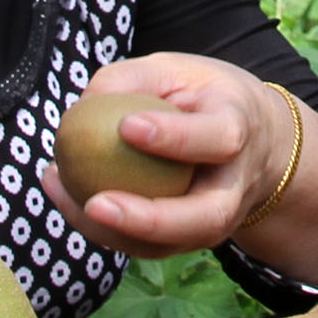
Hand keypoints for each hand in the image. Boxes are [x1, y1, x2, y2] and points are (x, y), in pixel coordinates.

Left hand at [41, 52, 291, 261]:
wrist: (256, 144)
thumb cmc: (203, 97)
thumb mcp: (175, 70)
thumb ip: (131, 79)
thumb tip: (83, 104)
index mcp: (240, 130)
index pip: (216, 139)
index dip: (175, 137)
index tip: (127, 126)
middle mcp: (235, 186)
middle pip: (206, 217)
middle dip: (150, 219)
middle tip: (96, 204)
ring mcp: (216, 221)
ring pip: (171, 244)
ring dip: (112, 231)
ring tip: (61, 195)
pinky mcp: (190, 239)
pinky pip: (147, 246)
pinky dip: (101, 228)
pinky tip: (62, 195)